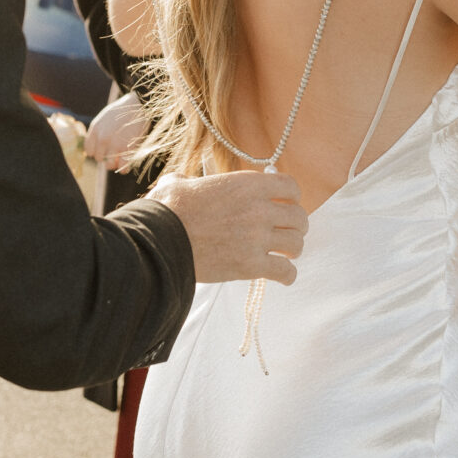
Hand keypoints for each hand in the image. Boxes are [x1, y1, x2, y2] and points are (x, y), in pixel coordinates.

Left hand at [86, 91, 146, 170]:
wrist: (138, 105)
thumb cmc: (122, 110)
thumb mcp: (104, 117)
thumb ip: (98, 131)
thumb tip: (97, 147)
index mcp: (95, 129)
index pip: (89, 150)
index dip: (96, 151)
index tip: (103, 149)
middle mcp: (102, 138)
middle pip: (99, 158)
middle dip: (106, 157)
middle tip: (114, 152)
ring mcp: (115, 145)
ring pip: (109, 165)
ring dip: (114, 163)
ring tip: (120, 158)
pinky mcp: (127, 149)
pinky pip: (122, 167)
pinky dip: (124, 168)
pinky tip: (126, 163)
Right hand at [154, 169, 307, 285]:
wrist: (158, 241)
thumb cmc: (166, 212)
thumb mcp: (178, 184)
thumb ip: (189, 180)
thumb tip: (180, 182)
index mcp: (247, 185)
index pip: (290, 187)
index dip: (291, 197)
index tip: (286, 204)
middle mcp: (258, 209)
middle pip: (299, 217)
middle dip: (296, 226)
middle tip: (287, 232)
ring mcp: (257, 237)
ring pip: (296, 244)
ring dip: (292, 250)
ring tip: (284, 254)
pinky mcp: (251, 265)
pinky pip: (285, 271)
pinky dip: (287, 275)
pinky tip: (283, 276)